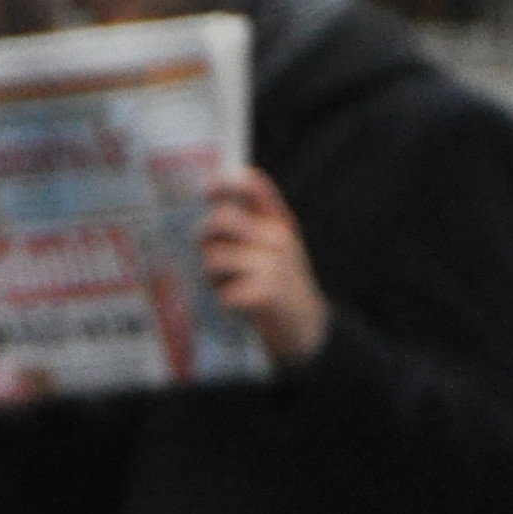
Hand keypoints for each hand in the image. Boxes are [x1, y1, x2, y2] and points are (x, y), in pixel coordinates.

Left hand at [199, 168, 328, 366]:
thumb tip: (207, 217)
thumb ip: (250, 228)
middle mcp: (278, 238)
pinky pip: (223, 292)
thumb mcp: (276, 250)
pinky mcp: (265, 295)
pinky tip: (234, 306)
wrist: (309, 329)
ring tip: (224, 287)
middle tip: (207, 256)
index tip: (206, 189)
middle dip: (203, 238)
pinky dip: (222, 302)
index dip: (227, 184)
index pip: (254, 188)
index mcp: (280, 223)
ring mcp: (273, 266)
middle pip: (220, 221)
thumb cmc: (282, 287)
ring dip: (210, 277)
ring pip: (214, 259)